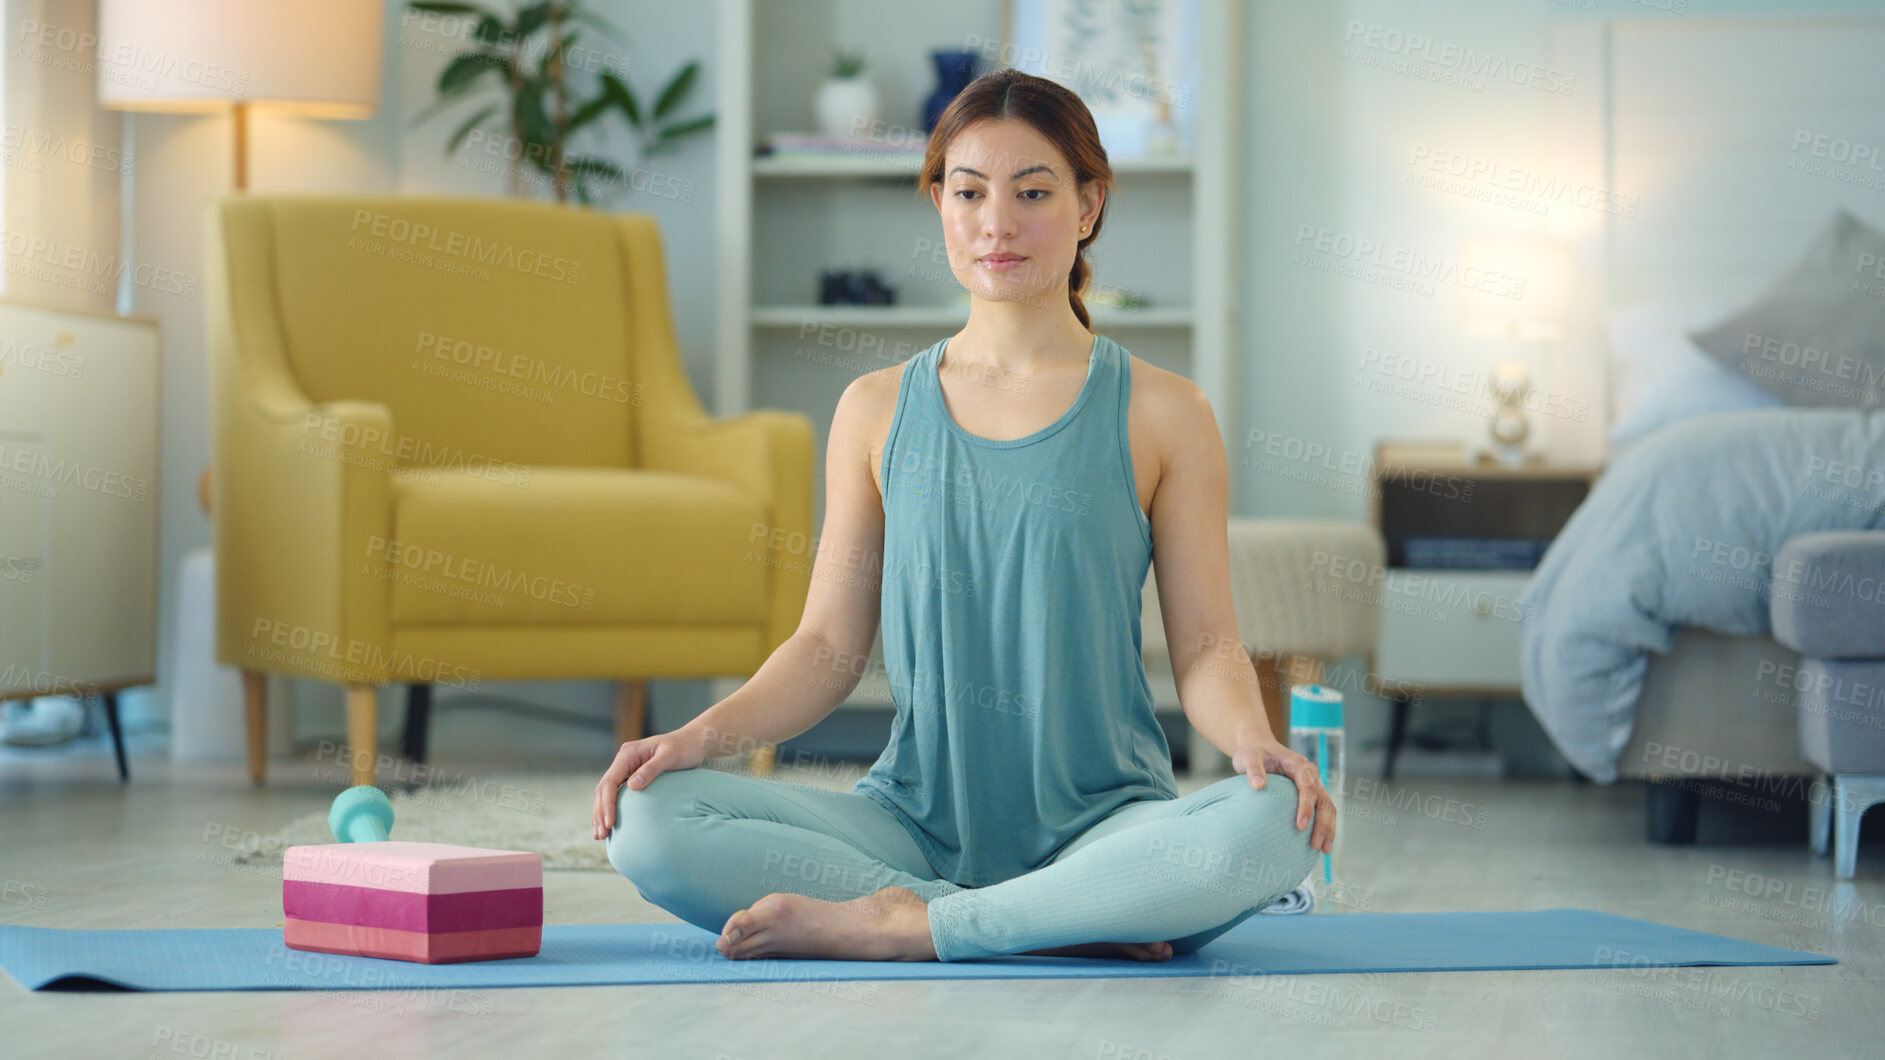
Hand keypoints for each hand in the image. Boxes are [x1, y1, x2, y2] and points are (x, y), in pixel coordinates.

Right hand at [591, 729, 705, 839]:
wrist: (694, 742)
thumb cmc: (684, 748)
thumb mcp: (670, 756)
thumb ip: (651, 769)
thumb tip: (632, 786)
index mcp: (628, 753)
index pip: (610, 781)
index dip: (607, 804)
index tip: (610, 823)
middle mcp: (624, 760)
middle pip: (603, 789)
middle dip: (600, 812)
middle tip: (601, 835)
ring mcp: (627, 768)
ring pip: (606, 793)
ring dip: (601, 813)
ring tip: (600, 835)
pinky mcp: (632, 776)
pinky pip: (617, 794)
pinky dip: (611, 809)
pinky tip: (610, 824)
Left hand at [1230, 737, 1335, 854]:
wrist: (1259, 747)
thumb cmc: (1253, 753)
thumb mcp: (1248, 757)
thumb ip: (1253, 769)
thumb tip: (1258, 786)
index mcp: (1299, 765)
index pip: (1308, 787)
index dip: (1306, 807)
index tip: (1300, 826)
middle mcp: (1310, 774)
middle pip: (1323, 800)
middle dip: (1323, 824)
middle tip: (1316, 845)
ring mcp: (1313, 784)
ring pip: (1327, 807)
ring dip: (1328, 828)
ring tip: (1324, 850)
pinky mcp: (1310, 793)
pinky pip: (1322, 810)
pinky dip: (1324, 826)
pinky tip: (1320, 844)